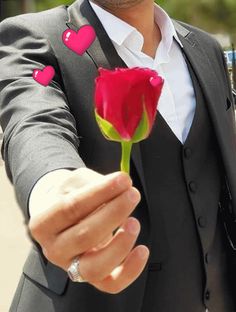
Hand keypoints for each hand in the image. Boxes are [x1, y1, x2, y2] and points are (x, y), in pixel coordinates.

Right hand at [29, 168, 149, 293]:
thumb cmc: (71, 197)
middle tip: (132, 194)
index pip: (70, 208)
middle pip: (84, 237)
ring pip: (96, 267)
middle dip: (114, 213)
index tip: (122, 180)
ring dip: (120, 244)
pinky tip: (142, 249)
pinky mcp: (93, 278)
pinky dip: (130, 270)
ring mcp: (72, 268)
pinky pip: (112, 283)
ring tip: (134, 222)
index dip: (99, 193)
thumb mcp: (75, 182)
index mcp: (43, 224)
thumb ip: (94, 183)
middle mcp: (54, 250)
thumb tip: (122, 185)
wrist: (65, 218)